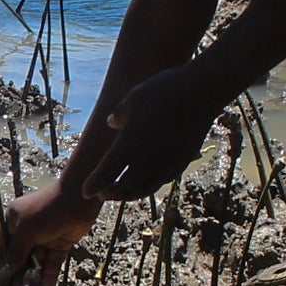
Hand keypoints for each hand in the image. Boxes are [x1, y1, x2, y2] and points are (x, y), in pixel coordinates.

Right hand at [0, 184, 100, 285]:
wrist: (78, 200)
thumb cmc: (46, 210)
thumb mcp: (26, 231)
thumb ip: (16, 253)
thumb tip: (5, 271)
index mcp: (13, 222)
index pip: (2, 248)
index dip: (1, 267)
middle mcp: (27, 231)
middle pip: (20, 260)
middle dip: (20, 278)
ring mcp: (44, 239)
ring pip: (37, 264)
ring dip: (35, 281)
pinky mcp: (60, 245)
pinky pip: (51, 264)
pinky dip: (49, 276)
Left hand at [83, 65, 222, 202]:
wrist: (200, 94)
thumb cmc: (163, 91)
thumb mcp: (133, 98)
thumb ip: (119, 115)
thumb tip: (111, 123)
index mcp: (128, 146)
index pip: (105, 174)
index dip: (93, 185)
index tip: (85, 192)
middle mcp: (145, 161)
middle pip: (124, 189)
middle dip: (110, 194)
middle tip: (102, 195)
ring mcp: (166, 164)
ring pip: (144, 189)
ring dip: (130, 194)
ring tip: (122, 193)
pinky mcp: (182, 162)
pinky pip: (161, 181)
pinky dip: (148, 186)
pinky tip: (146, 181)